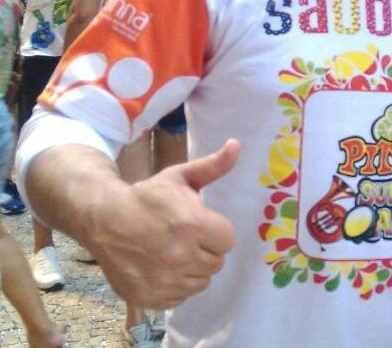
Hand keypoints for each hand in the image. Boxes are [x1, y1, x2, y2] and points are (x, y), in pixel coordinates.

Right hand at [88, 139, 240, 308]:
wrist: (103, 218)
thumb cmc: (147, 196)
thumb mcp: (180, 176)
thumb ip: (213, 166)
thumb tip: (237, 145)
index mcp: (193, 225)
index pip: (228, 241)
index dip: (216, 231)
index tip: (200, 224)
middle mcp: (180, 256)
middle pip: (217, 263)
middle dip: (206, 249)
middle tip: (186, 237)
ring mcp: (163, 281)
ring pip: (201, 283)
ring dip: (193, 269)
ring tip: (174, 252)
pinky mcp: (148, 297)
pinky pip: (180, 298)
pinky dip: (175, 286)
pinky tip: (161, 268)